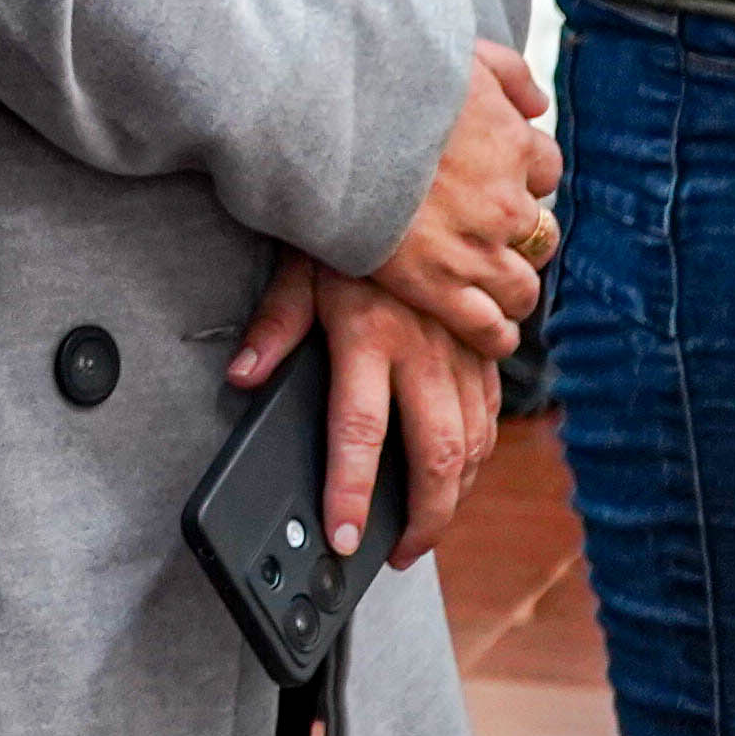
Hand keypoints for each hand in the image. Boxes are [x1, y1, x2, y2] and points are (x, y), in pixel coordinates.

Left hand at [227, 253, 503, 566]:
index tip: (344, 536)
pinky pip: (491, 414)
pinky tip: (460, 474)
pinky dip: (479, 454)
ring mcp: (462, 349)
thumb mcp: (298, 265)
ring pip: (474, 443)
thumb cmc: (349, 227)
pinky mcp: (485, 345)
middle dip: (423, 519)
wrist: (420, 181)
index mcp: (369, 335)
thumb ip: (274, 326)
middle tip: (400, 554)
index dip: (352, 491)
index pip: (358, 432)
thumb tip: (243, 377)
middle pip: (436, 455)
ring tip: (425, 528)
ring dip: (454, 494)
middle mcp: (423, 350)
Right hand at [371, 37, 560, 355]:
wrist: (328, 113)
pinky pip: (486, 324)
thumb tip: (536, 103)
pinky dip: (494, 333)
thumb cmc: (385, 74)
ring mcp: (473, 245)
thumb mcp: (460, 54)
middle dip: (520, 237)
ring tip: (498, 296)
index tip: (500, 184)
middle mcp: (505, 198)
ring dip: (513, 290)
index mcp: (512, 141)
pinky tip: (491, 333)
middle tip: (491, 240)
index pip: (544, 169)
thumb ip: (506, 74)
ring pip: (521, 285)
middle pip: (540, 233)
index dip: (521, 179)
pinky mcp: (435, 283)